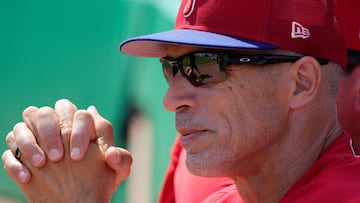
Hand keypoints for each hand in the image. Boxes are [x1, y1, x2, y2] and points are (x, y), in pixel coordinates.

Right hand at [2, 99, 131, 201]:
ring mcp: (36, 142)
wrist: (81, 201)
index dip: (78, 131)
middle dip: (50, 131)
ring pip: (21, 126)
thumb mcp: (116, 173)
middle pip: (45, 112)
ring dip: (29, 143)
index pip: (78, 114)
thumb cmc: (101, 181)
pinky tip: (27, 179)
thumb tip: (112, 150)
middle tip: (58, 157)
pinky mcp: (20, 159)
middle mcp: (57, 129)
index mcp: (80, 126)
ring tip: (42, 164)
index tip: (79, 156)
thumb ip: (121, 160)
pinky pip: (8, 153)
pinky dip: (15, 163)